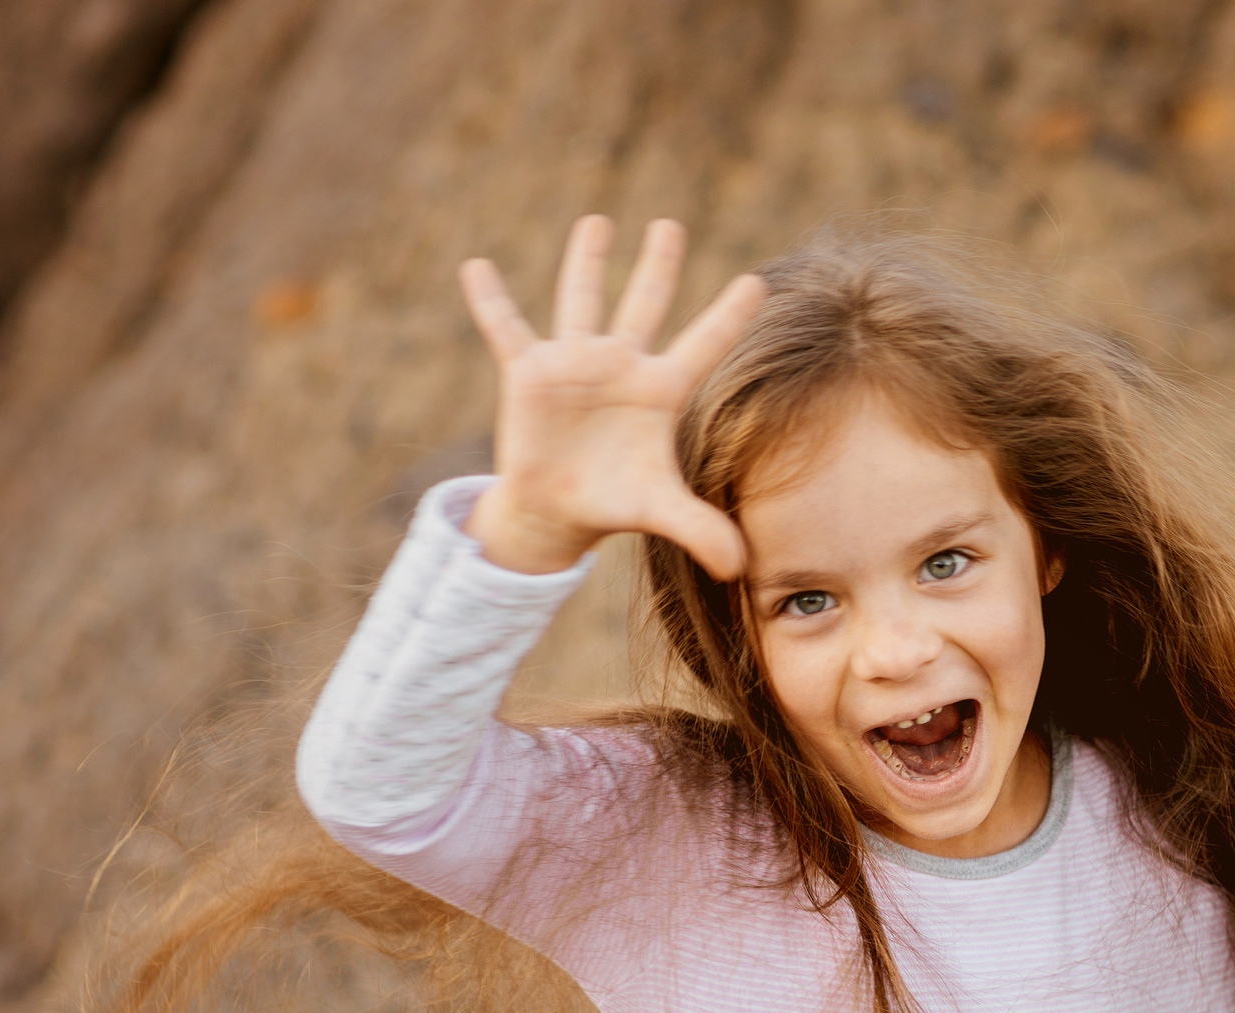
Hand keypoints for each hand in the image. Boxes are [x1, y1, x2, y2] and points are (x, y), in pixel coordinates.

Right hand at [457, 215, 767, 574]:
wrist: (556, 511)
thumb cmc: (613, 503)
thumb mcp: (659, 512)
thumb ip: (702, 530)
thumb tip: (741, 569)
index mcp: (660, 392)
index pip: (702, 346)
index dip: (728, 316)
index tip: (758, 281)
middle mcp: (620, 367)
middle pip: (645, 306)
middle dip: (657, 267)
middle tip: (671, 225)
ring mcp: (574, 364)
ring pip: (581, 301)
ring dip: (587, 262)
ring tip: (597, 222)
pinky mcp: (529, 374)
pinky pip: (507, 329)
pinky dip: (491, 301)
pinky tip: (476, 266)